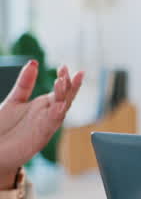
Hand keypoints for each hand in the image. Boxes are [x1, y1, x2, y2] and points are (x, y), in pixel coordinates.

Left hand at [0, 62, 83, 180]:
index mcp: (42, 105)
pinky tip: (60, 103)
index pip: (60, 90)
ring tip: (63, 81)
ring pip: (62, 109)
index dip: (65, 79)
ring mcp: (46, 125)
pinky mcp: (41, 136)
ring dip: (65, 96)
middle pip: (66, 98)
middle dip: (71, 86)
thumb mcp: (14, 100)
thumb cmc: (3, 128)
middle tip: (76, 72)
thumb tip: (34, 62)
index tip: (65, 66)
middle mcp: (48, 115)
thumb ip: (25, 83)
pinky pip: (52, 123)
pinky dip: (57, 113)